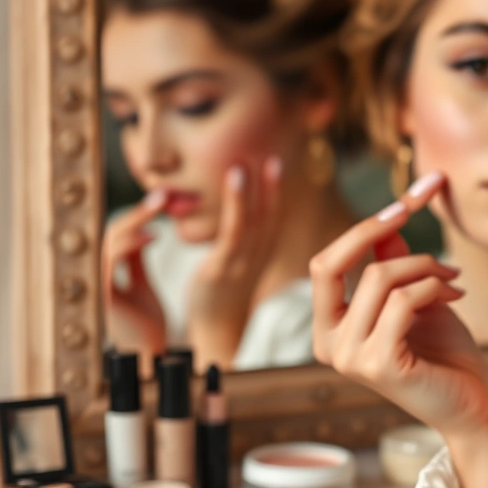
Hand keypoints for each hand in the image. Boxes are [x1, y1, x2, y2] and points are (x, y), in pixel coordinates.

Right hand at [102, 190, 168, 364]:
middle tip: (163, 193)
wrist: (150, 357)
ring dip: (135, 220)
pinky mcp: (104, 298)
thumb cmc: (147, 325)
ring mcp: (98, 286)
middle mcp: (98, 277)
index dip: (138, 215)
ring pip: (109, 242)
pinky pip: (110, 262)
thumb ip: (137, 261)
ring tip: (161, 205)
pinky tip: (152, 235)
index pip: (117, 234)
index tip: (164, 199)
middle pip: (111, 232)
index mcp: (106, 273)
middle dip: (138, 211)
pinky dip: (129, 244)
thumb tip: (144, 231)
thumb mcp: (142, 286)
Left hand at [187, 156, 283, 369]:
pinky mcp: (223, 269)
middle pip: (271, 217)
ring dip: (253, 189)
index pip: (275, 220)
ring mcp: (243, 264)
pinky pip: (234, 231)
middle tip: (272, 157)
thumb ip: (244, 242)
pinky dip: (238, 203)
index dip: (277, 192)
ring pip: (254, 221)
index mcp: (263, 256)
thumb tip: (241, 218)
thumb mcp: (237, 265)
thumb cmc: (220, 296)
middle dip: (272, 187)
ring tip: (244, 162)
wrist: (211, 331)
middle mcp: (258, 259)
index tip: (277, 164)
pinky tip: (235, 181)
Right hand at [311, 172, 487, 487]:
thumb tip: (389, 217)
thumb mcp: (414, 297)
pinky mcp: (380, 365)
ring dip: (426, 266)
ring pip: (379, 277)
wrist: (471, 404)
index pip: (325, 262)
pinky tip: (455, 294)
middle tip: (417, 204)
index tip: (410, 196)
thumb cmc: (443, 353)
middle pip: (332, 263)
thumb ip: (393, 264)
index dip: (363, 225)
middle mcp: (328, 345)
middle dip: (376, 227)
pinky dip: (433, 286)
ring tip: (454, 278)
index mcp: (328, 328)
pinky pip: (403, 300)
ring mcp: (350, 358)